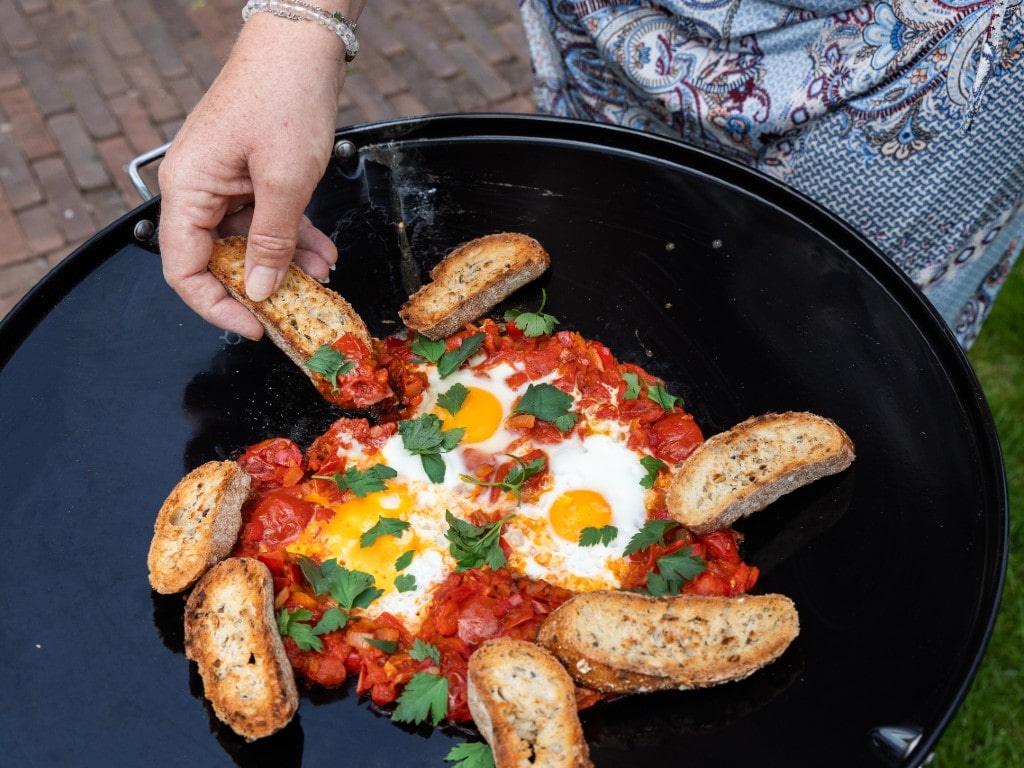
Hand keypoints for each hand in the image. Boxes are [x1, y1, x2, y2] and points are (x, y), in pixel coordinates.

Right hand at [157, 7, 361, 338]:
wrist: (302, 44)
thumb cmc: (285, 97)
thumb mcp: (286, 181)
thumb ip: (272, 242)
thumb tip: (262, 292)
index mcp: (189, 189)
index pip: (183, 269)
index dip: (216, 307)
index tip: (254, 328)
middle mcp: (198, 188)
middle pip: (218, 260)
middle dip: (262, 285)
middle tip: (298, 306)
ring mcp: (224, 182)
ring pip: (250, 243)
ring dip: (287, 263)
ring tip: (324, 275)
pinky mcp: (250, 175)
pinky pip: (267, 219)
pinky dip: (294, 238)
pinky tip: (324, 252)